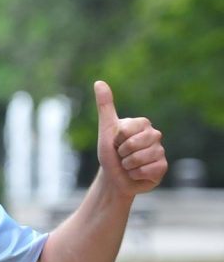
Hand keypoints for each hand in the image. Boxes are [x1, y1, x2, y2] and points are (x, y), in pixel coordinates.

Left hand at [95, 80, 166, 196]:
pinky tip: (136, 173)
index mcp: (142, 123)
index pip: (125, 131)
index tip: (116, 143)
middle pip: (133, 144)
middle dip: (121, 154)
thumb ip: (105, 107)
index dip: (116, 140)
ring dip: (128, 166)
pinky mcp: (162, 167)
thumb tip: (99, 82)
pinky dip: (136, 174)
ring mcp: (160, 151)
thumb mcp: (106, 130)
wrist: (114, 179)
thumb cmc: (110, 154)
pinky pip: (148, 170)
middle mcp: (154, 135)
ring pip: (140, 159)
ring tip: (128, 165)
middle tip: (122, 156)